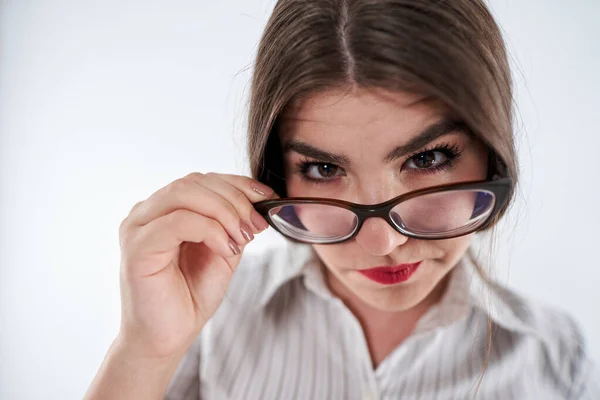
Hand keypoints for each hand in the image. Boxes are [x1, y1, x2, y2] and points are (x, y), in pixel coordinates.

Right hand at [116, 172, 274, 357]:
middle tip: (256, 225)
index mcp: (164, 210)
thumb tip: (258, 202)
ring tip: (242, 238)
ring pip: (185, 193)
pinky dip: (210, 230)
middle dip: (234, 199)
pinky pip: (178, 221)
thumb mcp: (223, 251)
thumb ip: (233, 224)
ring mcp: (138, 228)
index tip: (267, 198)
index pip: (201, 180)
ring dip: (224, 212)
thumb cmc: (189, 296)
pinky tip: (226, 249)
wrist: (167, 337)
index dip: (237, 184)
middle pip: (194, 182)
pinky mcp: (137, 248)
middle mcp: (146, 214)